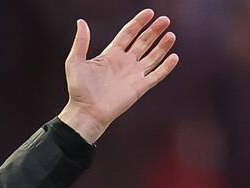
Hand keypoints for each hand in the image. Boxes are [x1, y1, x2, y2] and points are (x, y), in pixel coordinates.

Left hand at [59, 9, 178, 142]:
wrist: (86, 112)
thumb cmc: (78, 89)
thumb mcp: (75, 62)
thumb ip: (81, 42)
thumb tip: (81, 22)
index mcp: (111, 55)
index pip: (128, 34)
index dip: (138, 23)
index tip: (149, 12)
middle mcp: (124, 63)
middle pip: (143, 42)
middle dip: (154, 31)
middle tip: (165, 20)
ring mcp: (133, 75)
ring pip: (152, 57)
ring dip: (162, 46)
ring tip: (171, 35)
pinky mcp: (140, 88)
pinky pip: (156, 75)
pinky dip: (166, 67)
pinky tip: (174, 56)